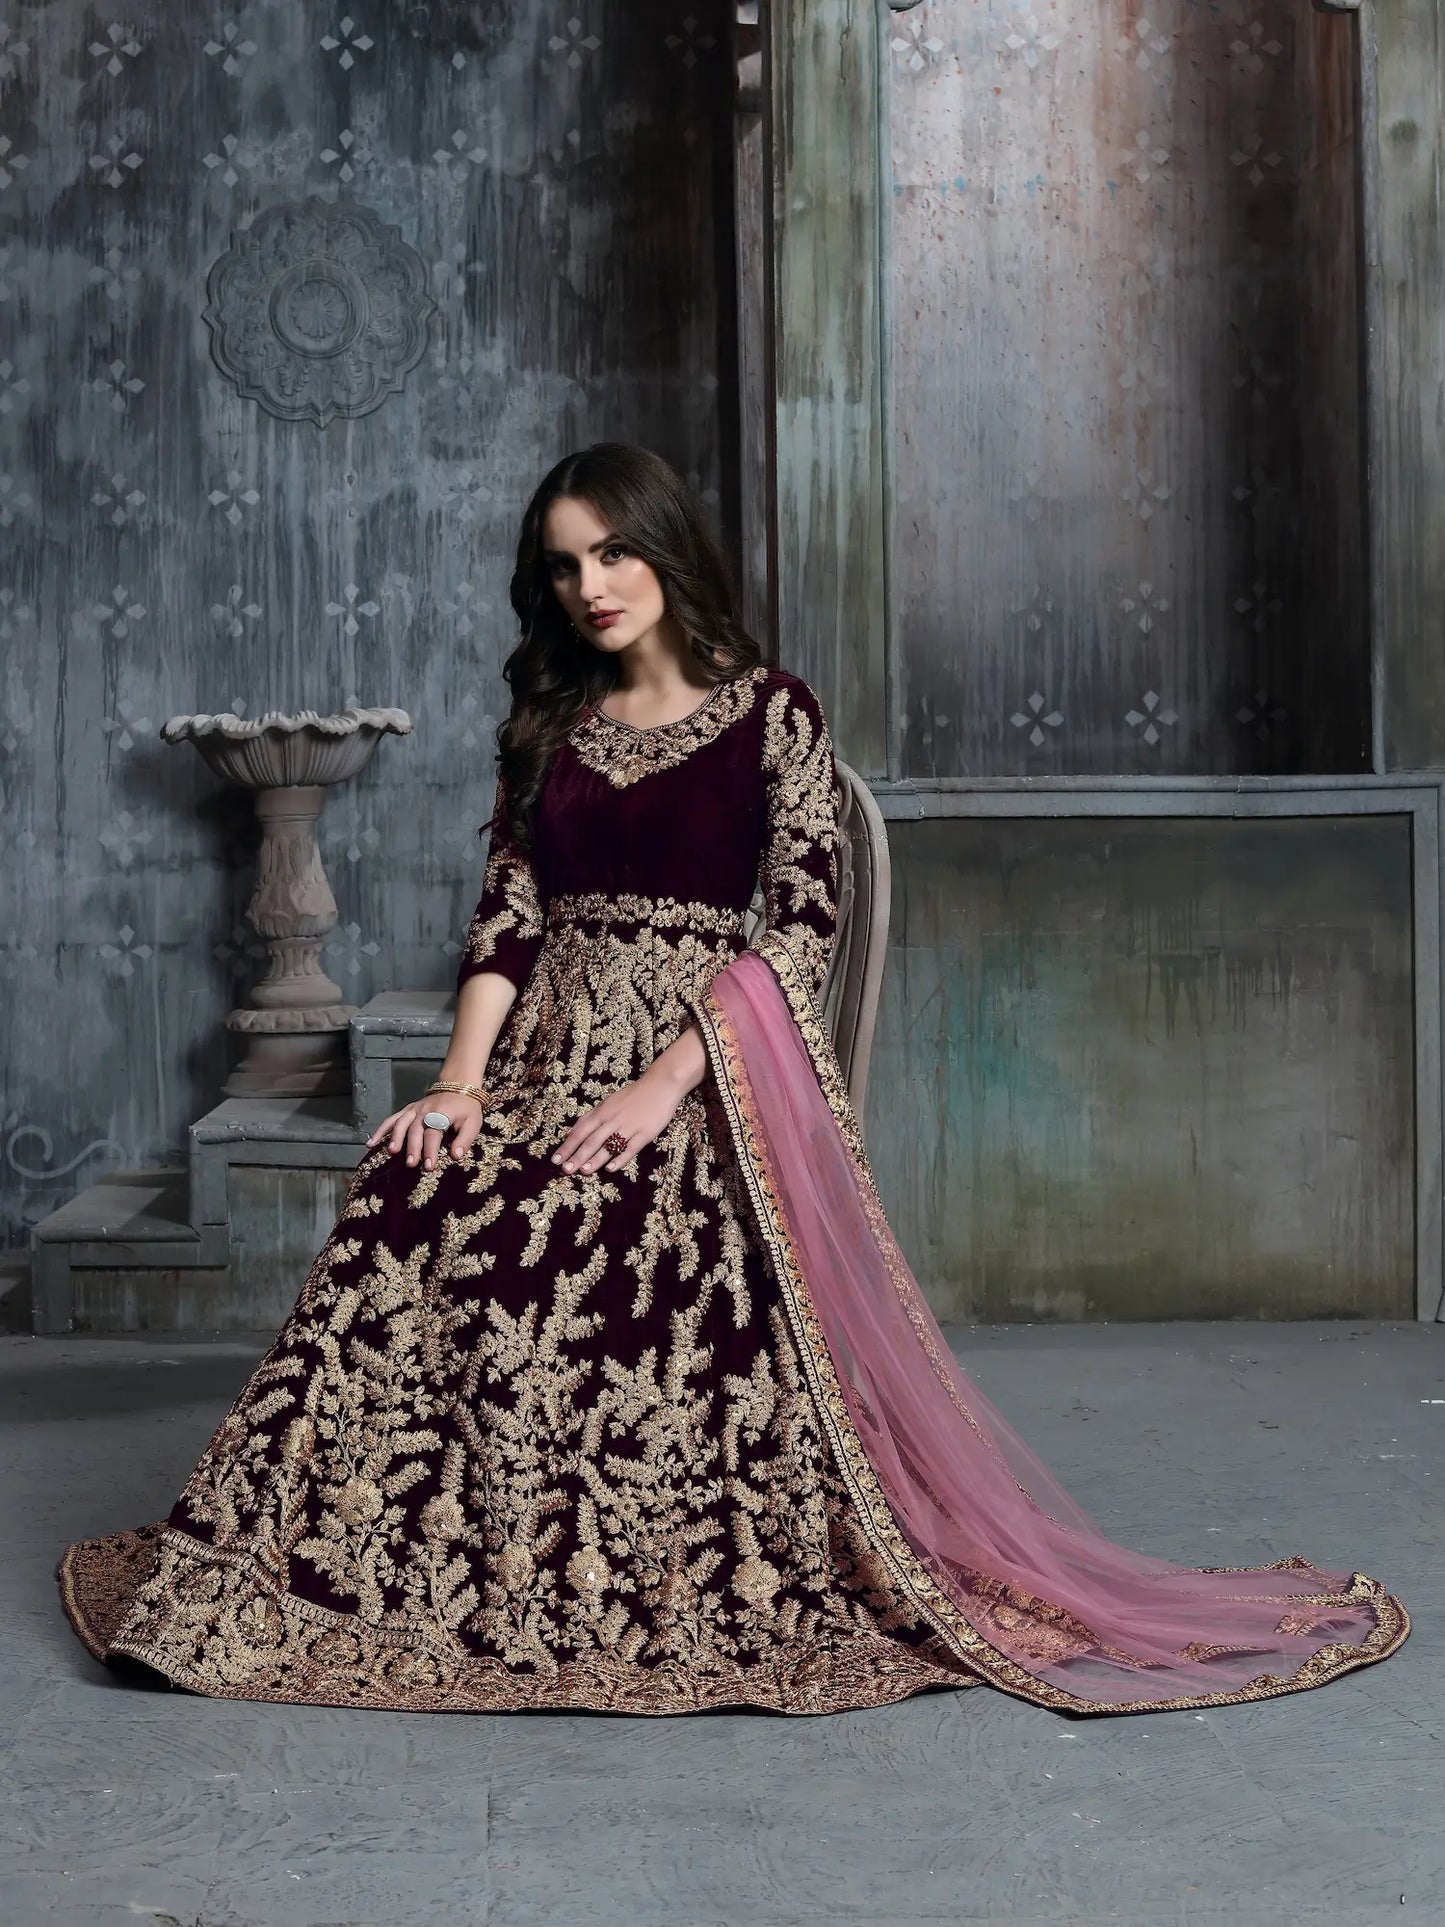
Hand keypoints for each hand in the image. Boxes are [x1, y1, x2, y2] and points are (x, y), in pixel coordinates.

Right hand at [366, 1093, 483, 1170]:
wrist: (458, 1087)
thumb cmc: (466, 1109)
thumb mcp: (473, 1123)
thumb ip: (465, 1139)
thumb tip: (456, 1156)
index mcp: (441, 1113)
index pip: (434, 1133)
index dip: (430, 1150)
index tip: (429, 1166)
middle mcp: (424, 1110)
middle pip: (415, 1129)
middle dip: (412, 1147)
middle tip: (411, 1164)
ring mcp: (414, 1109)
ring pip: (401, 1123)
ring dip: (395, 1137)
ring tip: (392, 1152)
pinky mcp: (407, 1110)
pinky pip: (391, 1119)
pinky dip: (381, 1130)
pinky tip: (370, 1143)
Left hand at [551, 1066, 687, 1175]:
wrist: (660, 1085)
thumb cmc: (632, 1096)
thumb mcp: (608, 1103)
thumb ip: (591, 1117)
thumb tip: (572, 1131)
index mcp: (602, 1112)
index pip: (580, 1131)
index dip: (568, 1146)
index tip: (556, 1159)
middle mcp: (612, 1120)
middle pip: (591, 1140)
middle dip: (577, 1156)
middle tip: (566, 1170)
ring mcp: (629, 1126)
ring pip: (608, 1145)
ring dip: (595, 1159)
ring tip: (584, 1171)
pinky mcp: (645, 1133)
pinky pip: (630, 1148)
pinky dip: (620, 1158)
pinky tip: (611, 1168)